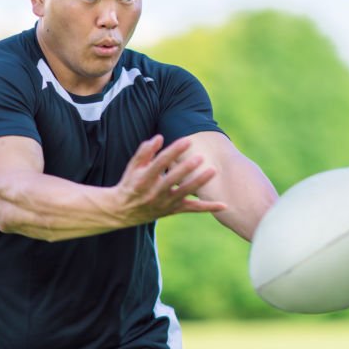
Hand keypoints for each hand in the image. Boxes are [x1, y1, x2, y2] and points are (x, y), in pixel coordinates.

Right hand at [113, 134, 227, 224]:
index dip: (174, 151)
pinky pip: (192, 209)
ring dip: (199, 182)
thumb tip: (160, 137)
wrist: (124, 211)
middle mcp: (155, 192)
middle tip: (200, 157)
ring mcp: (165, 203)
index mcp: (144, 179)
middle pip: (172, 179)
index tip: (187, 140)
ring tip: (213, 171)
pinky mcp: (173, 210)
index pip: (160, 163)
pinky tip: (224, 205)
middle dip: (186, 168)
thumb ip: (145, 151)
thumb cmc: (130, 183)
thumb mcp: (133, 167)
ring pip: (184, 193)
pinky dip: (208, 207)